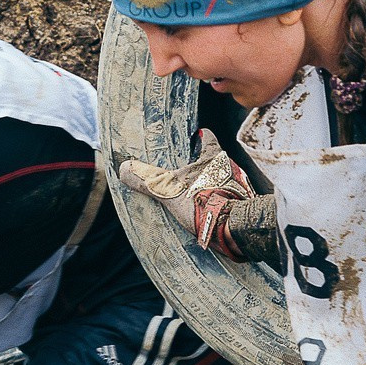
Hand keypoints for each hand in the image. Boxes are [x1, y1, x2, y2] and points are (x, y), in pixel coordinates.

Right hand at [119, 128, 253, 258]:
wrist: (236, 228)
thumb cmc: (205, 202)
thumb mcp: (169, 190)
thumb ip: (147, 179)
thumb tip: (123, 168)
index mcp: (213, 157)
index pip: (207, 137)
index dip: (199, 136)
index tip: (192, 137)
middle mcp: (229, 167)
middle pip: (213, 159)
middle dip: (200, 165)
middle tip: (183, 171)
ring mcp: (239, 186)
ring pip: (221, 179)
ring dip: (209, 184)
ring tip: (192, 194)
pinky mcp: (242, 204)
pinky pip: (228, 197)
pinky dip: (217, 201)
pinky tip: (206, 211)